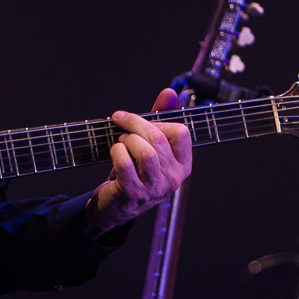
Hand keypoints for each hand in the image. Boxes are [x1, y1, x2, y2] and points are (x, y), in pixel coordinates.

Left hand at [83, 88, 192, 236]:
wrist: (115, 206)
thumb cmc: (135, 171)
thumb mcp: (150, 146)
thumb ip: (161, 118)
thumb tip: (170, 92)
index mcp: (183, 165)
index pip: (181, 133)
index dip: (159, 121)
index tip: (141, 120)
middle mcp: (173, 178)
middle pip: (158, 139)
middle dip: (135, 124)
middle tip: (121, 121)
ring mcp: (154, 189)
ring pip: (145, 152)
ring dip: (127, 139)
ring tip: (121, 141)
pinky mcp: (133, 194)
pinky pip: (125, 164)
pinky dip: (117, 152)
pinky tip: (115, 152)